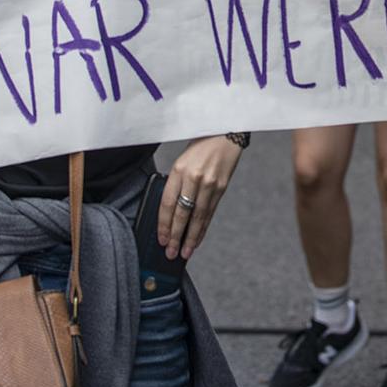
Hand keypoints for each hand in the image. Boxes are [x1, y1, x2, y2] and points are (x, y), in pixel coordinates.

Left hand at [157, 136, 243, 261]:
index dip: (163, 224)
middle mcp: (194, 178)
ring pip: (198, 217)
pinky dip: (203, 228)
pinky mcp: (221, 188)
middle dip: (175, 236)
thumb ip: (176, 184)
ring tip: (185, 252)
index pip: (167, 203)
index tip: (161, 238)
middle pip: (182, 214)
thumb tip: (170, 213)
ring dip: (191, 238)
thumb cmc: (201, 146)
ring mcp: (209, 184)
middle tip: (170, 252)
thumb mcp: (182, 161)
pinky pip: (210, 213)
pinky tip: (198, 239)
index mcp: (179, 170)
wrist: (226, 133)